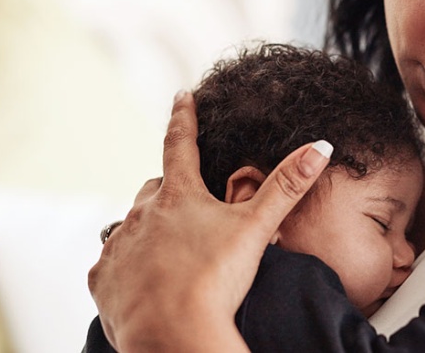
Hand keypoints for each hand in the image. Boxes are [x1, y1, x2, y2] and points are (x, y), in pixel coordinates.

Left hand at [87, 91, 330, 351]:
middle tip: (189, 209)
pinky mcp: (103, 280)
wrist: (173, 335)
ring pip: (131, 225)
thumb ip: (287, 186)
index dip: (183, 116)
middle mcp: (140, 214)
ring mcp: (119, 247)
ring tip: (169, 252)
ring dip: (147, 231)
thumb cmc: (215, 280)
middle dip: (169, 193)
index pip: (180, 143)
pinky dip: (128, 267)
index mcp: (178, 196)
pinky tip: (146, 282)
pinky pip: (113, 265)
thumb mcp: (257, 228)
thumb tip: (320, 146)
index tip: (181, 96)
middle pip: (154, 190)